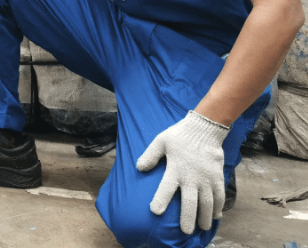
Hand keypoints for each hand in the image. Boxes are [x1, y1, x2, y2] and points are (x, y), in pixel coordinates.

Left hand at [136, 110, 228, 234]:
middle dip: (187, 218)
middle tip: (185, 231)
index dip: (160, 200)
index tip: (155, 212)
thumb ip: (150, 155)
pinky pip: (220, 196)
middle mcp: (191, 177)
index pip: (166, 187)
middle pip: (190, 202)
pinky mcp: (217, 178)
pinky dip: (219, 208)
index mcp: (175, 168)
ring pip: (207, 203)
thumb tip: (139, 168)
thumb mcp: (160, 141)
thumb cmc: (179, 136)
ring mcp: (206, 178)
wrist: (204, 129)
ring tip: (201, 228)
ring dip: (204, 217)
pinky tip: (216, 217)